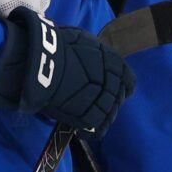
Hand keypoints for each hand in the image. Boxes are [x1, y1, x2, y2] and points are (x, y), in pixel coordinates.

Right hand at [0, 6, 135, 137]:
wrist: (44, 62)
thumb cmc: (58, 46)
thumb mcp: (81, 39)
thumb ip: (92, 52)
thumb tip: (90, 56)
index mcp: (116, 64)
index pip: (128, 81)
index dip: (117, 85)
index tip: (104, 87)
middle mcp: (115, 83)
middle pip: (117, 99)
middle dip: (106, 101)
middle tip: (88, 100)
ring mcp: (105, 102)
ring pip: (109, 115)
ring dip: (97, 116)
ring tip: (82, 116)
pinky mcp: (92, 117)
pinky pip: (97, 130)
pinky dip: (90, 131)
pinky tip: (80, 130)